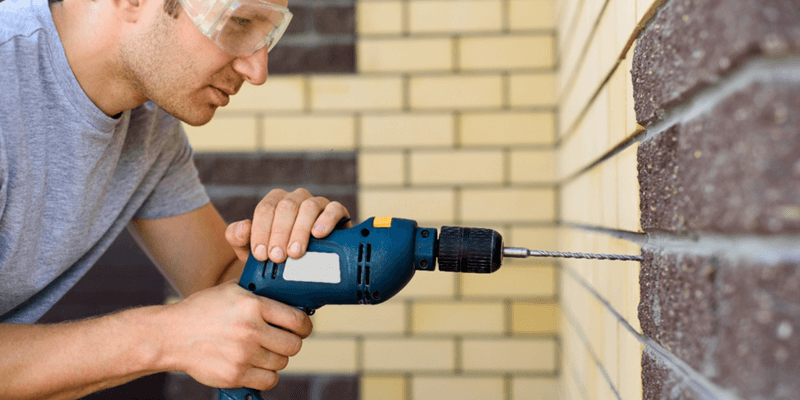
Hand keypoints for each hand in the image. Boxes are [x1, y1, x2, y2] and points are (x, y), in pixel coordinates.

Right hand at [161, 282, 312, 389]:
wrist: (171, 335)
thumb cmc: (201, 311)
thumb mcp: (231, 290)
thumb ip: (259, 294)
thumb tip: (288, 296)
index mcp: (253, 306)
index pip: (298, 320)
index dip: (304, 325)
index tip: (302, 328)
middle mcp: (250, 330)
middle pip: (294, 345)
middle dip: (290, 342)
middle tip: (281, 339)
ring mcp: (243, 355)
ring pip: (282, 363)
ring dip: (276, 358)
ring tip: (262, 350)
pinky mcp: (235, 375)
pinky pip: (269, 380)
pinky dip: (266, 375)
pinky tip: (256, 365)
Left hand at [225, 188, 350, 262]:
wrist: (308, 267)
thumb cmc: (279, 255)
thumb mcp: (254, 251)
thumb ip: (239, 239)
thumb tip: (242, 227)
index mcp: (274, 202)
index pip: (265, 209)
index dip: (261, 231)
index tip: (261, 254)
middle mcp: (295, 199)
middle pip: (286, 207)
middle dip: (279, 233)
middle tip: (277, 257)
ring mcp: (317, 203)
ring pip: (308, 207)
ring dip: (300, 230)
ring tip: (296, 252)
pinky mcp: (336, 211)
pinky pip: (334, 208)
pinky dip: (326, 220)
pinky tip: (318, 234)